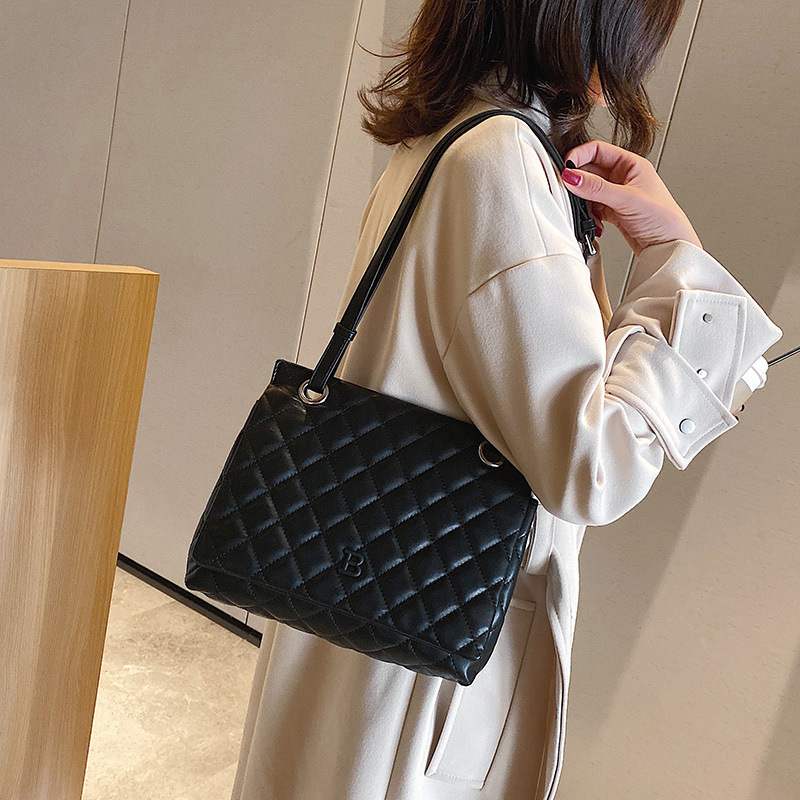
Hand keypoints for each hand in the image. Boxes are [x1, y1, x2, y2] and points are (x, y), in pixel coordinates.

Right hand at [560, 140, 702, 256]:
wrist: (669, 245)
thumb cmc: (663, 218)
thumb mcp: (626, 198)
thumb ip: (596, 188)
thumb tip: (571, 177)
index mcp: (630, 164)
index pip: (597, 150)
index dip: (579, 156)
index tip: (566, 169)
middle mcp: (622, 176)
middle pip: (590, 171)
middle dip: (579, 183)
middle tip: (570, 193)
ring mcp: (616, 194)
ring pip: (589, 191)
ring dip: (584, 203)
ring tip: (587, 213)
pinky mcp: (613, 211)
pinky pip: (592, 208)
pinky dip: (589, 216)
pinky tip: (594, 224)